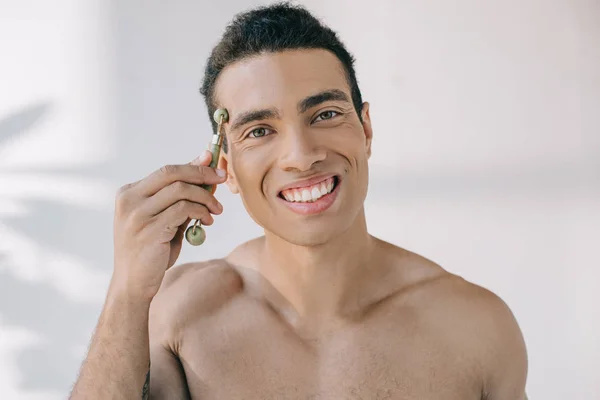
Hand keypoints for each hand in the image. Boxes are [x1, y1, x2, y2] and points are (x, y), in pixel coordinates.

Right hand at [111, 150, 225, 299]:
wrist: (133, 284)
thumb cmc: (151, 250)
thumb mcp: (164, 218)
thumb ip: (179, 197)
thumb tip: (203, 167)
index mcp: (129, 193)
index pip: (166, 171)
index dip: (193, 165)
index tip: (215, 165)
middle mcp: (129, 200)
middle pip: (171, 173)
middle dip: (201, 173)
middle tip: (222, 178)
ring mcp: (137, 214)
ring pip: (180, 190)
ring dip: (205, 197)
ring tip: (216, 210)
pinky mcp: (149, 229)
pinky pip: (183, 210)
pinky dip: (200, 211)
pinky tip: (207, 220)